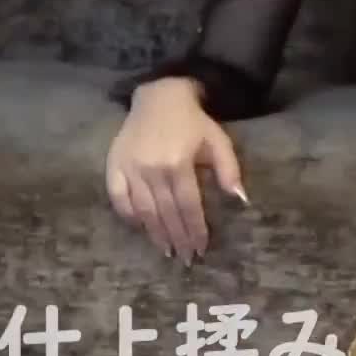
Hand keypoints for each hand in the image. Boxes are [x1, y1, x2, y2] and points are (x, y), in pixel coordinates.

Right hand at [104, 77, 246, 263]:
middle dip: (177, 238)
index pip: (188, 206)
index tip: (201, 248)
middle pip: (166, 213)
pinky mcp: (113, 166)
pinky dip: (128, 215)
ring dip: (154, 233)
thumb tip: (241, 200)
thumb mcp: (218, 141)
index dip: (195, 230)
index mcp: (179, 164)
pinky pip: (118, 198)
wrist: (159, 97)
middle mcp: (152, 170)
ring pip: (142, 210)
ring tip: (166, 250)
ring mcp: (130, 169)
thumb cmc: (193, 122)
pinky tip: (140, 227)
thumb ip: (229, 170)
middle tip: (185, 258)